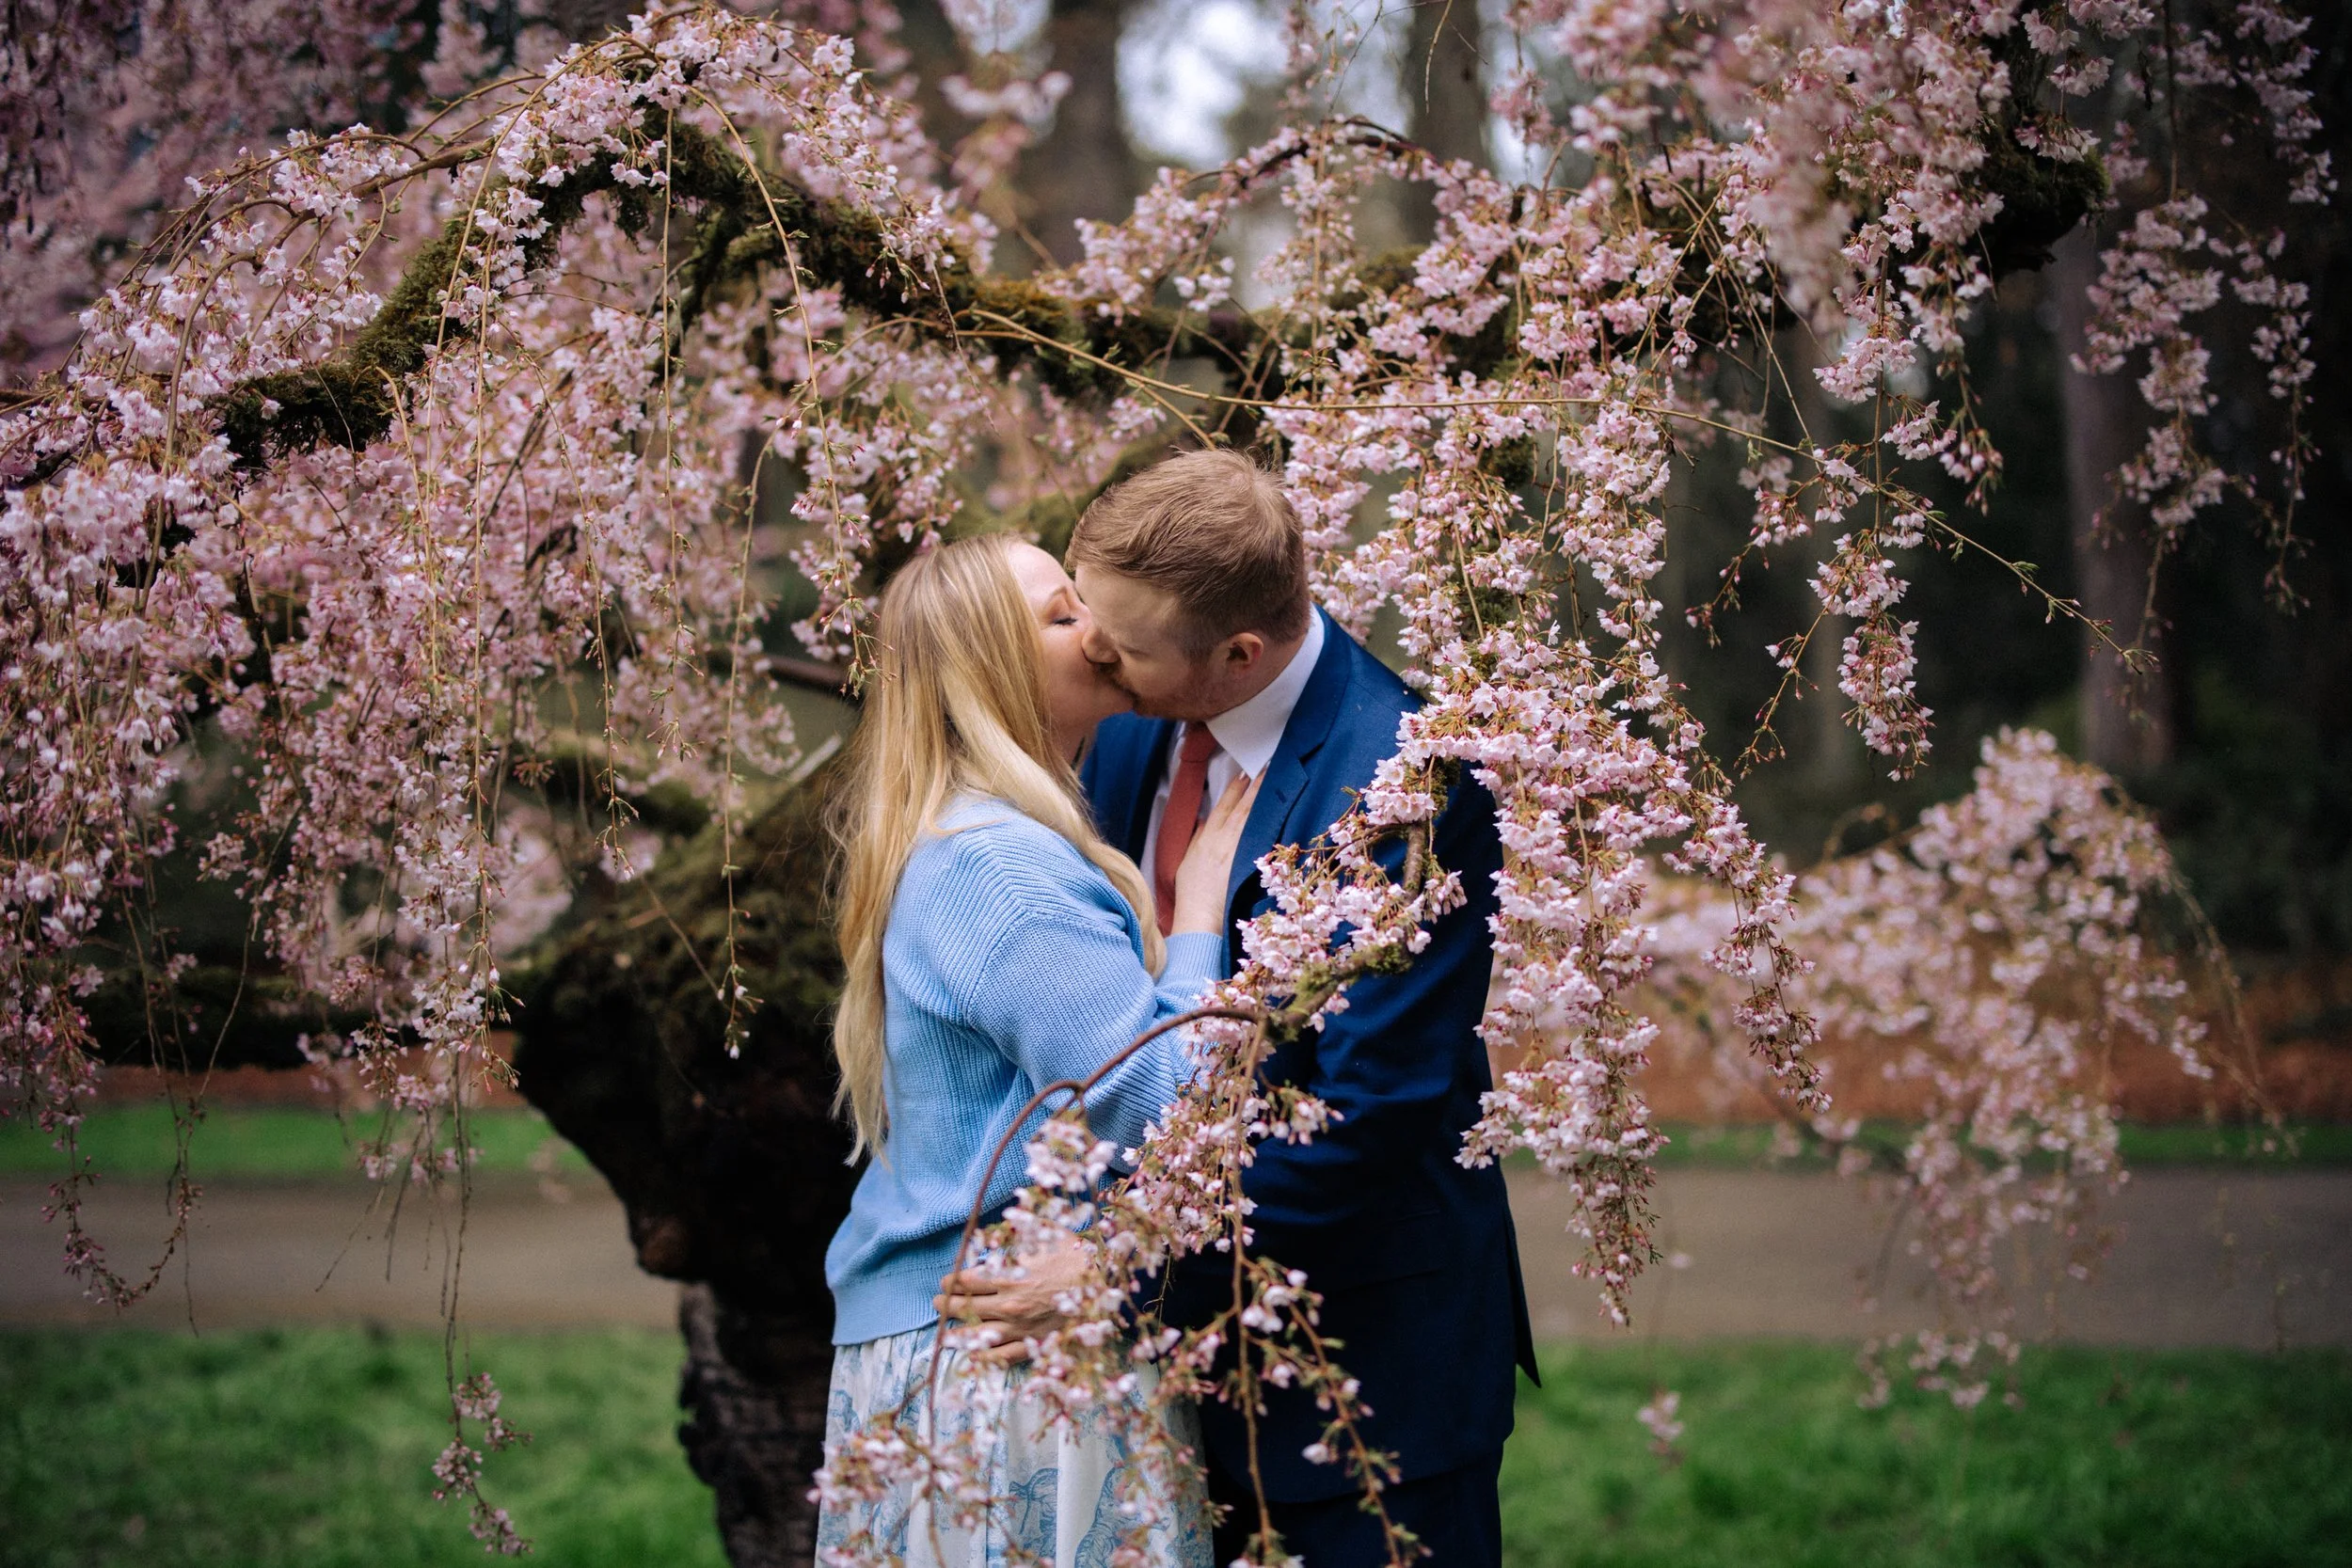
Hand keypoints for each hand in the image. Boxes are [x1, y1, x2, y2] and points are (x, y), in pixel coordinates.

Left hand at [934, 1227, 1094, 1367]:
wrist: (1104, 1282)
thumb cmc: (1074, 1253)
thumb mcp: (1043, 1231)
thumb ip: (1014, 1228)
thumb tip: (994, 1225)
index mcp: (1007, 1276)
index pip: (965, 1281)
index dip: (951, 1281)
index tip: (946, 1281)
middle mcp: (1008, 1304)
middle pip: (964, 1308)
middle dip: (946, 1305)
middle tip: (938, 1303)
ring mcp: (1020, 1328)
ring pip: (977, 1337)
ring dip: (956, 1336)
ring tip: (944, 1337)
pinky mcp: (1033, 1344)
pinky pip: (1003, 1356)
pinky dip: (985, 1359)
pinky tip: (972, 1359)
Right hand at [1171, 769, 1260, 934]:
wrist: (1199, 915)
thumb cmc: (1192, 892)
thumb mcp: (1187, 861)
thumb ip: (1197, 839)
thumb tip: (1203, 822)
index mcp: (1206, 838)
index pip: (1222, 807)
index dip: (1233, 790)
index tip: (1244, 774)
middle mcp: (1221, 840)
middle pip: (1240, 808)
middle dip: (1253, 787)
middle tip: (1266, 768)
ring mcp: (1235, 851)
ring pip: (1251, 818)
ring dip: (1262, 799)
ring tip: (1273, 782)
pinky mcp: (1246, 863)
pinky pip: (1259, 838)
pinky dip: (1267, 823)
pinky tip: (1277, 812)